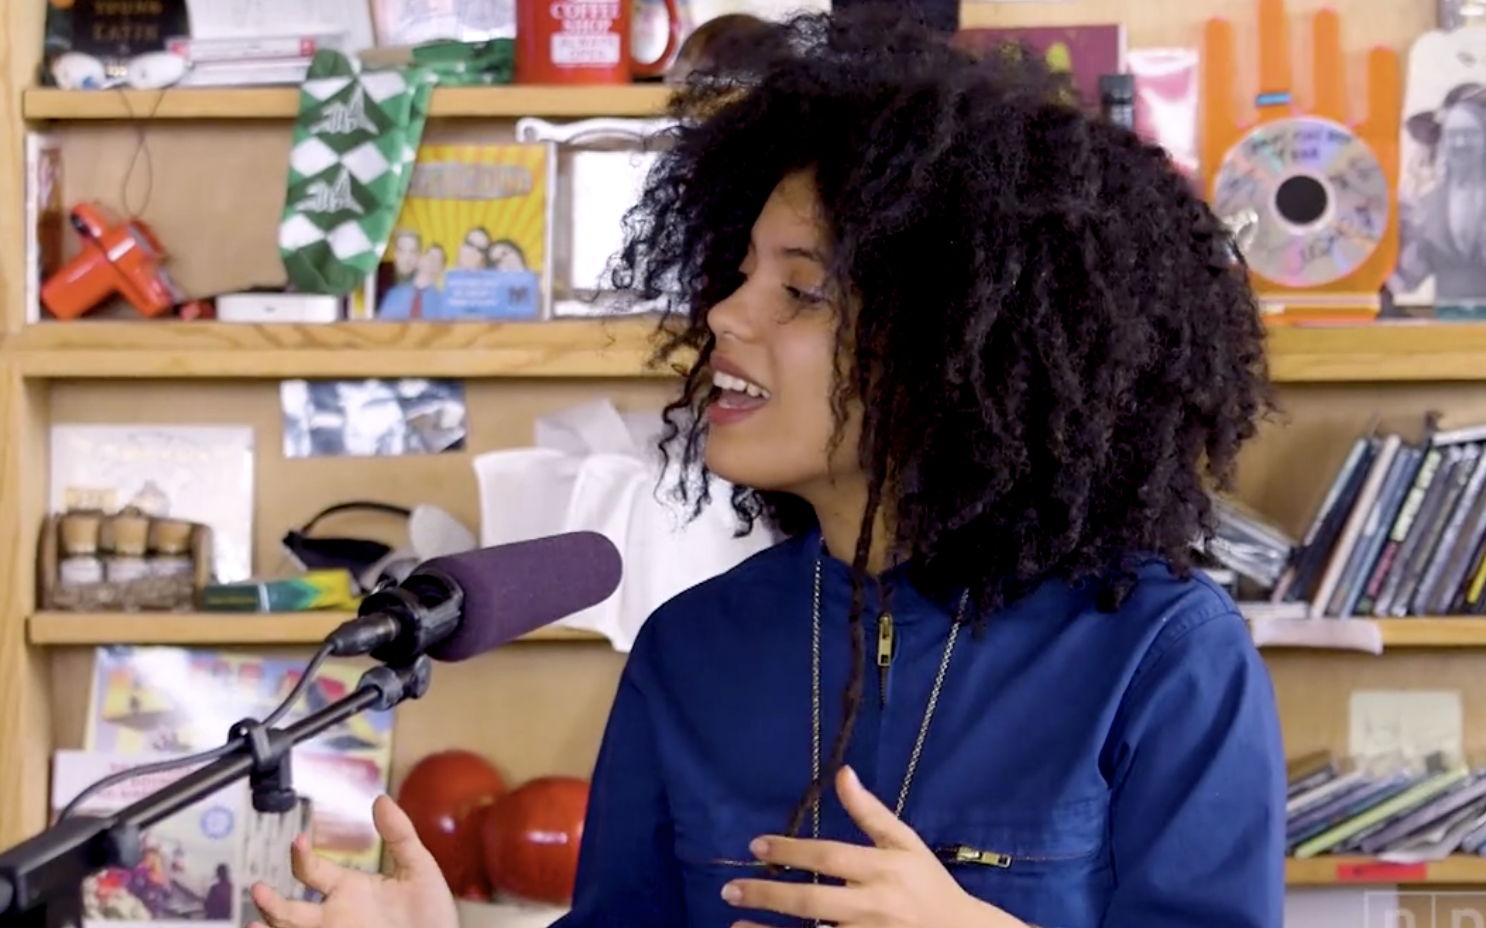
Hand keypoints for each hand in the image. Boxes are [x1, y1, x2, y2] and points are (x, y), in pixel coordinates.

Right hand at [247, 795, 457, 927]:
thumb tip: (381, 800)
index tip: (299, 841)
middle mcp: (334, 914)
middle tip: (259, 889)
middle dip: (271, 901)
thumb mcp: (418, 868)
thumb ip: (399, 835)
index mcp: (348, 888)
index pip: (312, 870)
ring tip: (255, 923)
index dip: (302, 855)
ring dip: (271, 924)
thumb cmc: (430, 913)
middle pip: (289, 909)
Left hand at [722, 766, 1025, 927]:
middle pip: (813, 901)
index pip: (829, 857)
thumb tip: (842, 774)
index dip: (791, 851)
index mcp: (883, 869)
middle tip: (731, 889)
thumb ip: (871, 812)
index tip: (756, 846)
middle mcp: (874, 905)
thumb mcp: (906, 843)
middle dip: (769, 894)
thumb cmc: (928, 884)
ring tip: (736, 923)